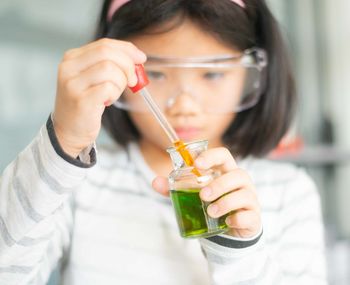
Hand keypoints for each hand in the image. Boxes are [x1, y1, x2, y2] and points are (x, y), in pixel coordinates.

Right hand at [53, 38, 145, 156]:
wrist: (68, 131)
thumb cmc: (85, 103)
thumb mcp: (93, 78)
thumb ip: (110, 64)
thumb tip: (138, 57)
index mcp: (72, 58)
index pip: (105, 44)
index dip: (127, 49)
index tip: (141, 58)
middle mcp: (69, 67)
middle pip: (108, 53)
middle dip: (127, 65)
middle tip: (133, 81)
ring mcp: (73, 84)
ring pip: (110, 70)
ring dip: (120, 83)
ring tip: (112, 94)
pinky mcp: (81, 100)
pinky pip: (109, 88)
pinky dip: (114, 94)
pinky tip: (107, 102)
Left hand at [152, 147, 260, 238]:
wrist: (229, 228)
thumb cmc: (211, 204)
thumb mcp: (192, 195)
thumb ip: (175, 188)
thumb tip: (154, 181)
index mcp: (226, 171)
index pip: (224, 155)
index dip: (211, 156)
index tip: (197, 165)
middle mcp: (241, 182)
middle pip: (237, 174)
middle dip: (219, 184)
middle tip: (202, 196)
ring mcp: (249, 199)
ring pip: (244, 194)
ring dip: (225, 202)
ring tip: (210, 211)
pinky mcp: (253, 217)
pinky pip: (249, 215)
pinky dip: (237, 218)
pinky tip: (227, 222)